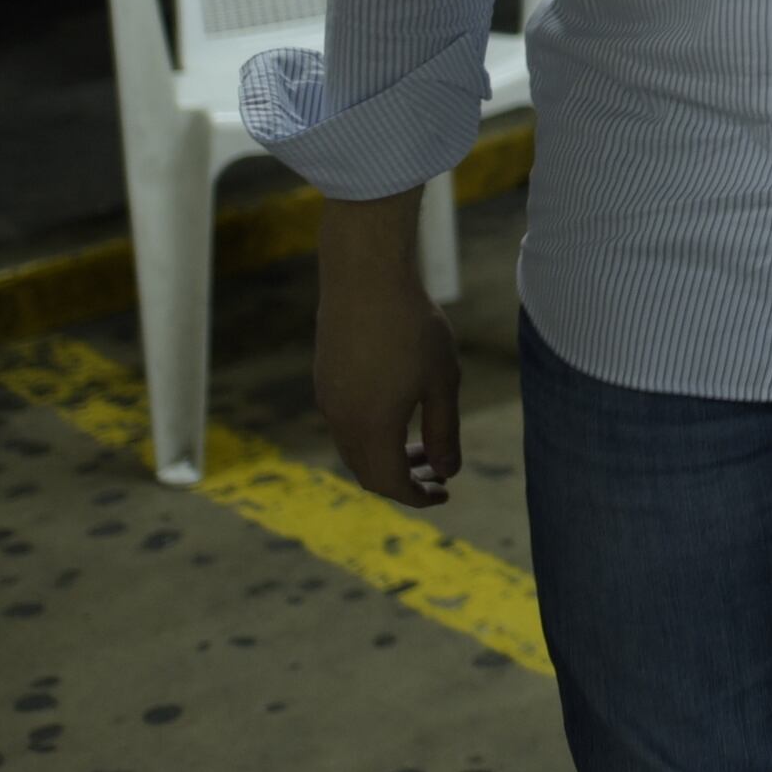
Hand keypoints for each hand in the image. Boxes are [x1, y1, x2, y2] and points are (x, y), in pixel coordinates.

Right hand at [310, 222, 462, 508]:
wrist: (366, 275)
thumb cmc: (412, 327)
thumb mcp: (441, 382)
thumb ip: (444, 432)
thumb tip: (447, 470)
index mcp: (371, 429)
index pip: (390, 484)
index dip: (418, 496)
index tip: (444, 493)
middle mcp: (341, 420)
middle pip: (368, 471)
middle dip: (403, 479)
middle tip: (438, 472)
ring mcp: (327, 398)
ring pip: (354, 447)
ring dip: (387, 455)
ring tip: (422, 442)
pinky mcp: (324, 377)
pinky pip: (345, 422)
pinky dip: (371, 433)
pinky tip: (398, 411)